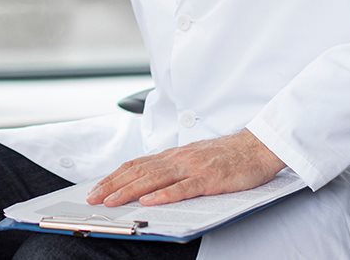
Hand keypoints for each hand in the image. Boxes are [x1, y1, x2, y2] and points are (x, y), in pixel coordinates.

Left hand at [85, 129, 284, 206]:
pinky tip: (150, 201)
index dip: (114, 177)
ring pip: (155, 179)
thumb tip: (148, 183)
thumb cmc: (226, 156)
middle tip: (94, 198)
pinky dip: (164, 195)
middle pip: (138, 172)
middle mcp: (177, 159)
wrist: (255, 148)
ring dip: (130, 191)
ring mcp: (192, 168)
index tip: (97, 189)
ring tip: (113, 201)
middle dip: (113, 185)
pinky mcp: (208, 178)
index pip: (135, 165)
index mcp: (172, 156)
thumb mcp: (192, 159)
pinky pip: (184, 188)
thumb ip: (172, 168)